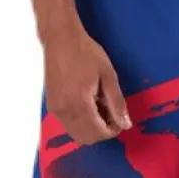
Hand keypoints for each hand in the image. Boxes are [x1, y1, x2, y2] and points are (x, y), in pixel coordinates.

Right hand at [44, 23, 131, 144]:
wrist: (60, 39)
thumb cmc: (86, 53)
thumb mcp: (108, 76)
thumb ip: (117, 103)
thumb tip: (125, 124)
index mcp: (80, 103)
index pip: (99, 132)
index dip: (113, 130)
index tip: (119, 117)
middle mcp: (65, 111)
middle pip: (87, 138)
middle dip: (103, 131)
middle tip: (110, 113)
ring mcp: (56, 110)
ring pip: (77, 135)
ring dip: (92, 129)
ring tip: (100, 109)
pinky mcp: (52, 106)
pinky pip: (69, 126)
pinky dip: (81, 124)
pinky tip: (88, 106)